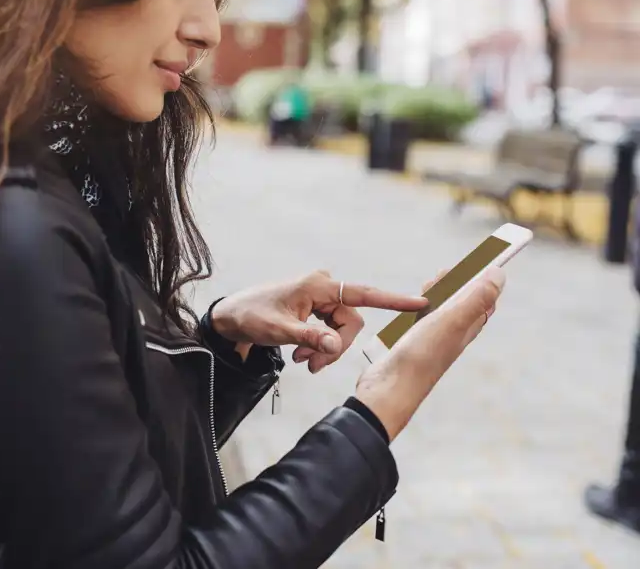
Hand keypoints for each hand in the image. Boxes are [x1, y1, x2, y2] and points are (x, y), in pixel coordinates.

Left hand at [210, 270, 427, 371]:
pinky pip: (330, 331)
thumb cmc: (252, 316)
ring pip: (341, 330)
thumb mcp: (280, 331)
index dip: (392, 301)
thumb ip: (311, 338)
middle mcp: (322, 287)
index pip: (362, 294)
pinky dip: (320, 346)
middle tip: (312, 367)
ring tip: (302, 361)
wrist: (231, 317)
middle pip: (350, 322)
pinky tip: (302, 355)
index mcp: (317, 285)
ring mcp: (319, 298)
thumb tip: (336, 346)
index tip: (419, 303)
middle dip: (335, 348)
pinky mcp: (314, 309)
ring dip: (325, 350)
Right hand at [355, 267, 505, 441]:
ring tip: (428, 286)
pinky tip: (411, 308)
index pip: (485, 297)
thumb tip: (499, 274)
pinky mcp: (413, 342)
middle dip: (457, 282)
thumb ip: (475, 298)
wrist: (390, 389)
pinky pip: (422, 320)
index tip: (476, 260)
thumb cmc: (421, 357)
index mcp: (468, 327)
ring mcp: (433, 338)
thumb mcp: (451, 321)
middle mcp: (454, 333)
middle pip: (463, 300)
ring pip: (441, 309)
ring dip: (438, 294)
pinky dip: (419, 308)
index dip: (482, 277)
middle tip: (444, 274)